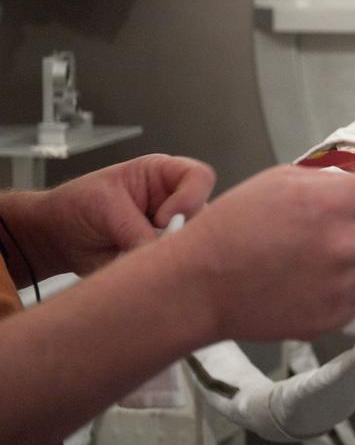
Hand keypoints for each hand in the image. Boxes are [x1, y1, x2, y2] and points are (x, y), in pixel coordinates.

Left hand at [18, 154, 215, 280]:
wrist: (53, 239)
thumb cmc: (75, 206)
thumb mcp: (104, 207)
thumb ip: (135, 230)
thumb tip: (159, 253)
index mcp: (164, 175)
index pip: (199, 177)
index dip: (190, 197)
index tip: (163, 218)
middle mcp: (175, 203)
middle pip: (206, 215)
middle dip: (185, 232)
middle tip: (157, 245)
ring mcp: (171, 232)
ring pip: (193, 245)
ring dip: (172, 255)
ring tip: (138, 258)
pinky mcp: (162, 258)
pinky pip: (176, 267)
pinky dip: (162, 274)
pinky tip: (142, 273)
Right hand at [169, 164, 354, 342]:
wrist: (198, 284)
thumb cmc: (233, 225)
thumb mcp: (282, 180)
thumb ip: (332, 180)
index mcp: (331, 203)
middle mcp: (342, 245)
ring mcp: (339, 287)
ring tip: (336, 253)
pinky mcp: (331, 318)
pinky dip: (349, 288)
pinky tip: (320, 279)